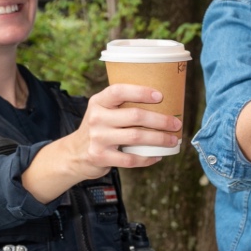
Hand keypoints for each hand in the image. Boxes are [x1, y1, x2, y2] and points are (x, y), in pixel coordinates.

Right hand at [65, 84, 180, 175]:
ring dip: (159, 139)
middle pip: (134, 116)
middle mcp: (97, 118)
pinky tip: (157, 156)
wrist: (74, 153)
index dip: (140, 92)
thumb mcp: (103, 111)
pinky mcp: (100, 156)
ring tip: (172, 140)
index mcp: (98, 102)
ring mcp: (98, 138)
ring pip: (136, 137)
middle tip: (176, 124)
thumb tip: (162, 100)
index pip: (119, 91)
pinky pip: (130, 159)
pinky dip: (147, 158)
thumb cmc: (99, 128)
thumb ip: (122, 105)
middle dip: (160, 120)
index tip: (160, 96)